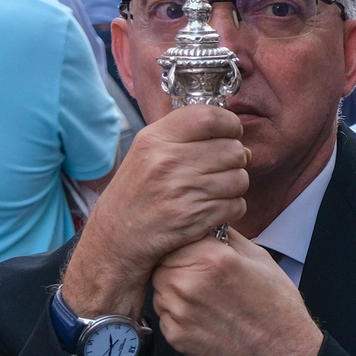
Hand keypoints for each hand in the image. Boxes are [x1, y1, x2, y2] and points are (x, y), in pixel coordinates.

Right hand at [62, 106, 248, 320]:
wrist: (116, 239)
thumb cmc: (137, 193)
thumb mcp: (147, 152)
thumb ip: (187, 137)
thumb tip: (239, 137)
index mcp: (155, 139)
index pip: (209, 116)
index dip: (230, 124)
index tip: (230, 133)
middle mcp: (167, 161)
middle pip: (233, 150)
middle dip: (235, 160)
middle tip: (221, 169)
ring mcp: (181, 190)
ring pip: (239, 178)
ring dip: (235, 186)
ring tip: (215, 190)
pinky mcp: (194, 217)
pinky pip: (236, 205)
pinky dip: (231, 208)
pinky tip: (213, 209)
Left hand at [151, 230, 321, 355]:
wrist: (282, 355)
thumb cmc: (277, 306)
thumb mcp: (261, 259)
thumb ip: (228, 238)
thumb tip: (210, 222)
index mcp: (212, 258)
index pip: (178, 236)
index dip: (188, 242)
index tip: (199, 248)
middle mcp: (188, 283)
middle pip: (162, 261)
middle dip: (177, 263)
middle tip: (202, 274)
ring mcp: (178, 312)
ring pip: (159, 287)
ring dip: (174, 287)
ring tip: (205, 297)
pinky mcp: (174, 336)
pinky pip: (163, 314)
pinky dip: (177, 312)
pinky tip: (204, 316)